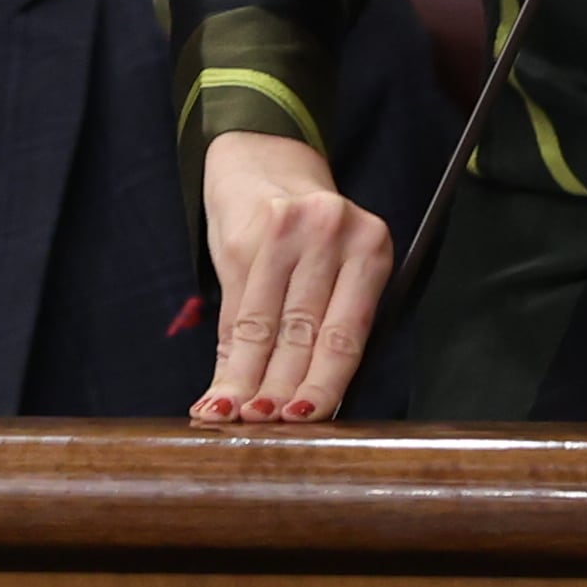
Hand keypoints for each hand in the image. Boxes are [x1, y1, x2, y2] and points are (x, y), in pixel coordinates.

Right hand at [192, 129, 390, 425]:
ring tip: (231, 418)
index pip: (346, 334)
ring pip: (267, 326)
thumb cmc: (304, 233)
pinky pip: (236, 309)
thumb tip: (304, 410)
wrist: (262, 156)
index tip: (303, 424)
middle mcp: (332, 234)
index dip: (322, 385)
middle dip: (281, 390)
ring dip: (247, 380)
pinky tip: (216, 387)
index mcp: (371, 249)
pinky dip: (227, 355)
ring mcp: (287, 230)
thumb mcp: (329, 269)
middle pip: (305, 333)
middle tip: (262, 429)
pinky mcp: (246, 233)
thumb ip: (325, 325)